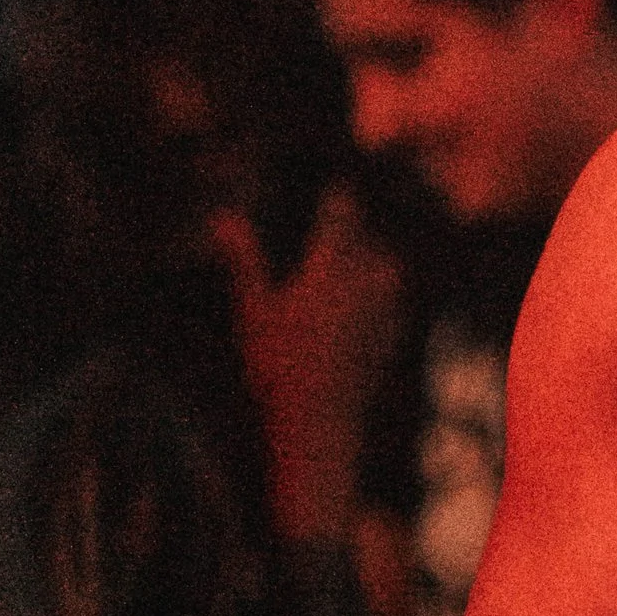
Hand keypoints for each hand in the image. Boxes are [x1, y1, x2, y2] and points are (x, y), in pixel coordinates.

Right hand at [208, 187, 404, 545]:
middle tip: (337, 230)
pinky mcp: (393, 340)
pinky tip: (362, 311)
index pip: (342, 214)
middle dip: (353, 236)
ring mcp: (386, 312)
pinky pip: (392, 306)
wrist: (321, 428)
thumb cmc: (279, 370)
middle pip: (368, 242)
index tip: (337, 187)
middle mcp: (368, 284)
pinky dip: (379, 300)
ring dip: (371, 266)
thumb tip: (223, 218)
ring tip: (350, 270)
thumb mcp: (254, 313)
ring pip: (386, 271)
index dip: (338, 199)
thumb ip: (244, 262)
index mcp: (332, 269)